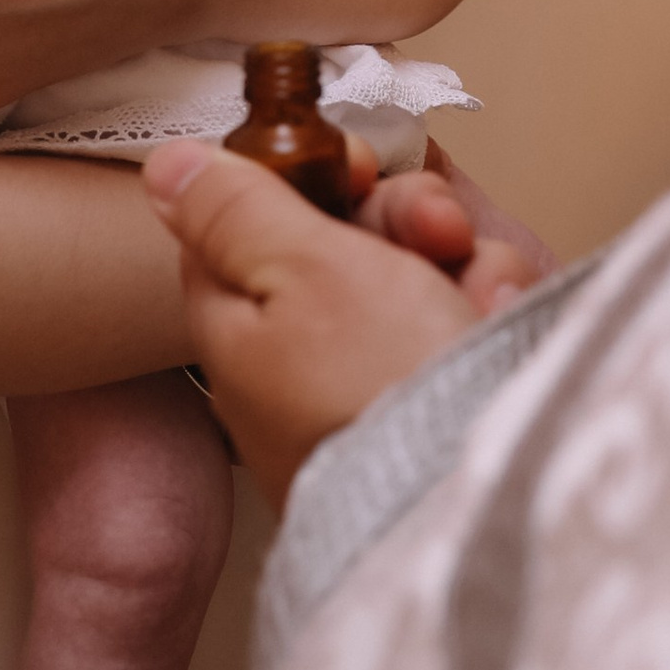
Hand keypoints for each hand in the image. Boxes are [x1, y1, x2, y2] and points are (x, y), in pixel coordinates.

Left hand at [144, 140, 533, 507]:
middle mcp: (300, 356)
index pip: (252, 216)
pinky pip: (464, 325)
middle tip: (442, 233)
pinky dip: (491, 315)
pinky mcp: (439, 404)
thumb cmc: (378, 388)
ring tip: (485, 300)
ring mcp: (372, 383)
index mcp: (240, 322)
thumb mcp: (302, 271)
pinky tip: (503, 330)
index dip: (309, 172)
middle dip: (410, 218)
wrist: (472, 506)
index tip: (355, 164)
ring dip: (467, 266)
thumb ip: (236, 210)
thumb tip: (165, 167)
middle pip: (349, 237)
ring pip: (422, 272)